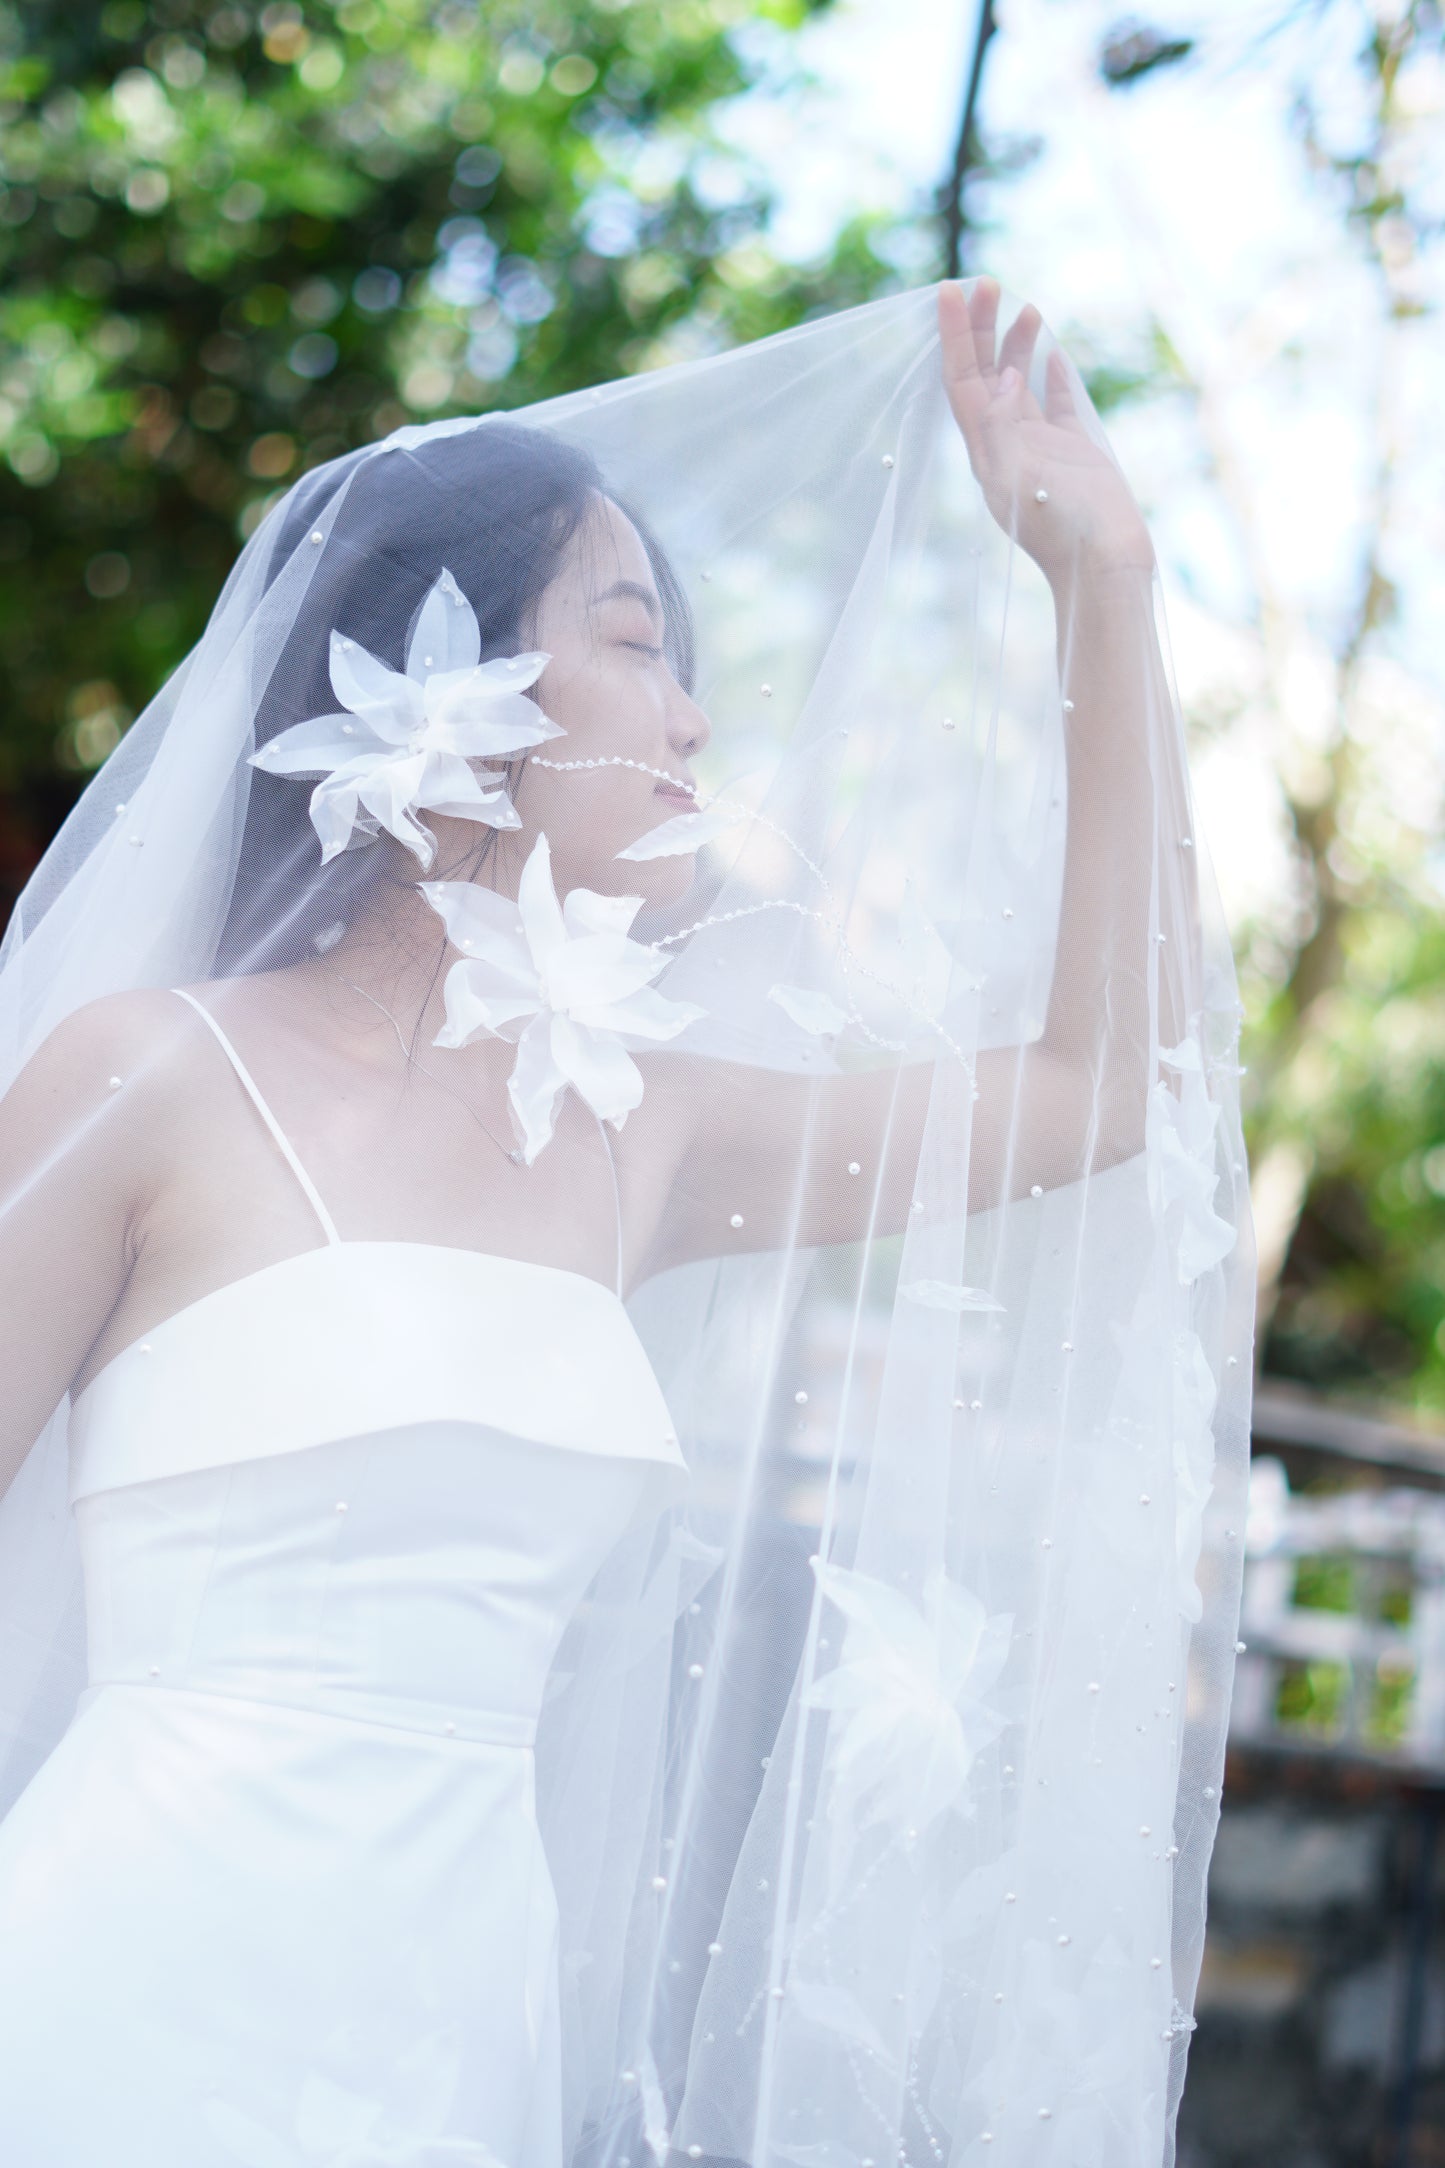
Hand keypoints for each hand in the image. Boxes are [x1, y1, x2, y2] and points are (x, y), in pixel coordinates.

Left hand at [938, 279, 1154, 585]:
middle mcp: (1007, 446)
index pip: (961, 383)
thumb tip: (1003, 378)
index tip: (950, 291)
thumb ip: (1004, 427)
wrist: (1104, 566)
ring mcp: (1040, 449)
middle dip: (981, 330)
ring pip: (1020, 385)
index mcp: (987, 451)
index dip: (953, 337)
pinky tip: (1054, 354)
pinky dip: (1052, 377)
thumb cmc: (1062, 529)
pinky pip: (1057, 406)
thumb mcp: (1022, 478)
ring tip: (1023, 307)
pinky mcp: (1073, 455)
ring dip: (1015, 346)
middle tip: (987, 282)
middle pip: (985, 376)